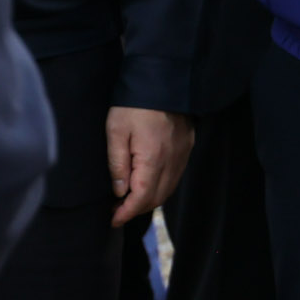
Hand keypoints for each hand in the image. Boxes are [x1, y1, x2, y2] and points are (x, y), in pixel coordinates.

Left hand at [106, 107, 195, 226]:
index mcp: (153, 159)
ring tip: (128, 200)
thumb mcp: (116, 130)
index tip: (113, 220)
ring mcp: (182, 156)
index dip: (126, 213)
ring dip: (148, 200)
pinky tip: (147, 184)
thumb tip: (119, 191)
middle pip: (156, 198)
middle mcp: (172, 162)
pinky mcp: (186, 148)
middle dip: (136, 209)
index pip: (141, 198)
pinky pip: (174, 178)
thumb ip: (117, 163)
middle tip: (116, 211)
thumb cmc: (134, 104)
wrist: (163, 79)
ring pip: (167, 190)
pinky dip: (160, 188)